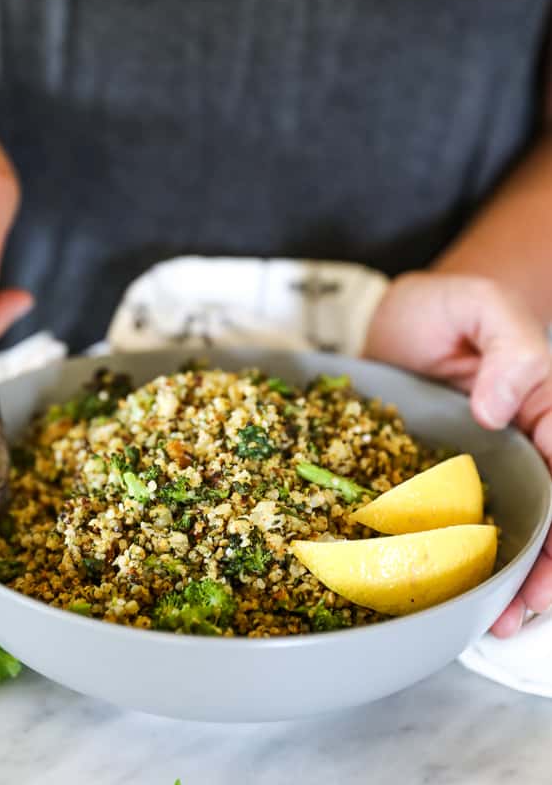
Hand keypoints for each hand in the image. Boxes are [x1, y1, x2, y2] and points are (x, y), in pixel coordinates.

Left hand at [364, 270, 551, 637]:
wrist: (392, 320)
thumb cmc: (443, 309)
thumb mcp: (480, 305)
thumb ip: (507, 346)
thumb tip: (498, 408)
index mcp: (547, 409)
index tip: (550, 560)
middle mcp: (527, 448)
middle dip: (548, 569)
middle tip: (524, 611)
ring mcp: (488, 470)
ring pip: (519, 533)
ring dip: (515, 581)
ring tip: (498, 623)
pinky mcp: (445, 483)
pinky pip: (465, 529)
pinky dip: (469, 565)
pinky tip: (460, 597)